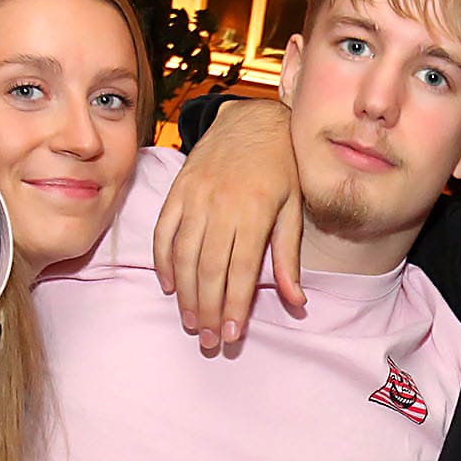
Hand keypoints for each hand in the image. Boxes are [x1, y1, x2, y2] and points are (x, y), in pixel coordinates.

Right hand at [151, 97, 301, 350]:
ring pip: (184, 255)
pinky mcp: (178, 190)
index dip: (235, 307)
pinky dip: (163, 261)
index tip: (232, 336)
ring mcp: (195, 197)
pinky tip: (169, 286)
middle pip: (209, 269)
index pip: (242, 271)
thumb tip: (297, 303)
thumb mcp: (295, 209)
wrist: (254, 119)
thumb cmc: (282, 167)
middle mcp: (222, 205)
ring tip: (191, 322)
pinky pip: (164, 231)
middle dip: (209, 310)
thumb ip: (289, 258)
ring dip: (185, 294)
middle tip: (209, 341)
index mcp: (255, 212)